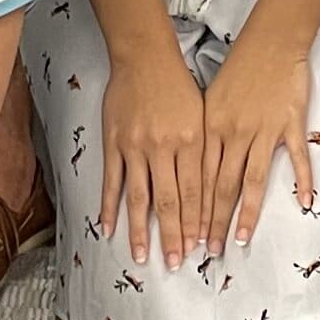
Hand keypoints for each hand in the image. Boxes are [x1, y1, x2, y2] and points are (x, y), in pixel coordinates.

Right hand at [97, 47, 206, 265]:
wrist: (145, 56)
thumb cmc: (178, 84)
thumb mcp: (203, 114)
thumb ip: (205, 150)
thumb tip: (210, 188)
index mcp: (193, 140)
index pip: (196, 192)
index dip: (197, 222)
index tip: (197, 247)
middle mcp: (165, 147)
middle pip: (171, 201)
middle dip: (174, 236)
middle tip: (174, 264)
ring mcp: (136, 146)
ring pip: (140, 198)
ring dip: (141, 231)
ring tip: (142, 256)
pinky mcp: (114, 143)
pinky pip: (112, 181)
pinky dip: (109, 207)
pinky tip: (108, 229)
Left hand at [198, 28, 319, 253]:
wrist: (270, 40)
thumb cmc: (239, 68)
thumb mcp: (211, 100)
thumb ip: (205, 134)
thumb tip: (194, 166)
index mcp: (210, 128)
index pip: (198, 178)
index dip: (193, 210)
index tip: (189, 236)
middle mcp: (234, 133)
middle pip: (221, 186)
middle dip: (213, 222)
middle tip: (209, 251)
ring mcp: (263, 130)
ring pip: (252, 181)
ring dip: (247, 213)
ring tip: (241, 240)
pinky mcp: (290, 123)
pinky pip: (297, 158)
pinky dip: (302, 180)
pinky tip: (304, 202)